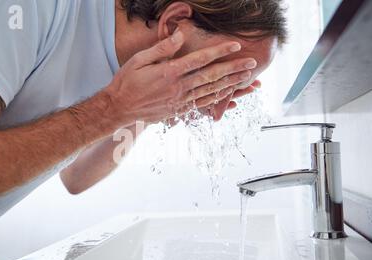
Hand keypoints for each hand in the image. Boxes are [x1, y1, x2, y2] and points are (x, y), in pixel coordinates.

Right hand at [103, 29, 256, 126]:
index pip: (200, 59)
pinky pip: (203, 105)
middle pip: (212, 77)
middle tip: (252, 64)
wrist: (119, 109)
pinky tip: (229, 97)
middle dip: (234, 69)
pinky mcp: (179, 110)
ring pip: (211, 92)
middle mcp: (178, 88)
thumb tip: (180, 36)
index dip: (220, 51)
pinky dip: (218, 101)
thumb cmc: (127, 82)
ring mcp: (180, 101)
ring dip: (231, 85)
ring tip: (248, 80)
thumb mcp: (139, 59)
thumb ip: (162, 48)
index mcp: (170, 72)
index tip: (235, 45)